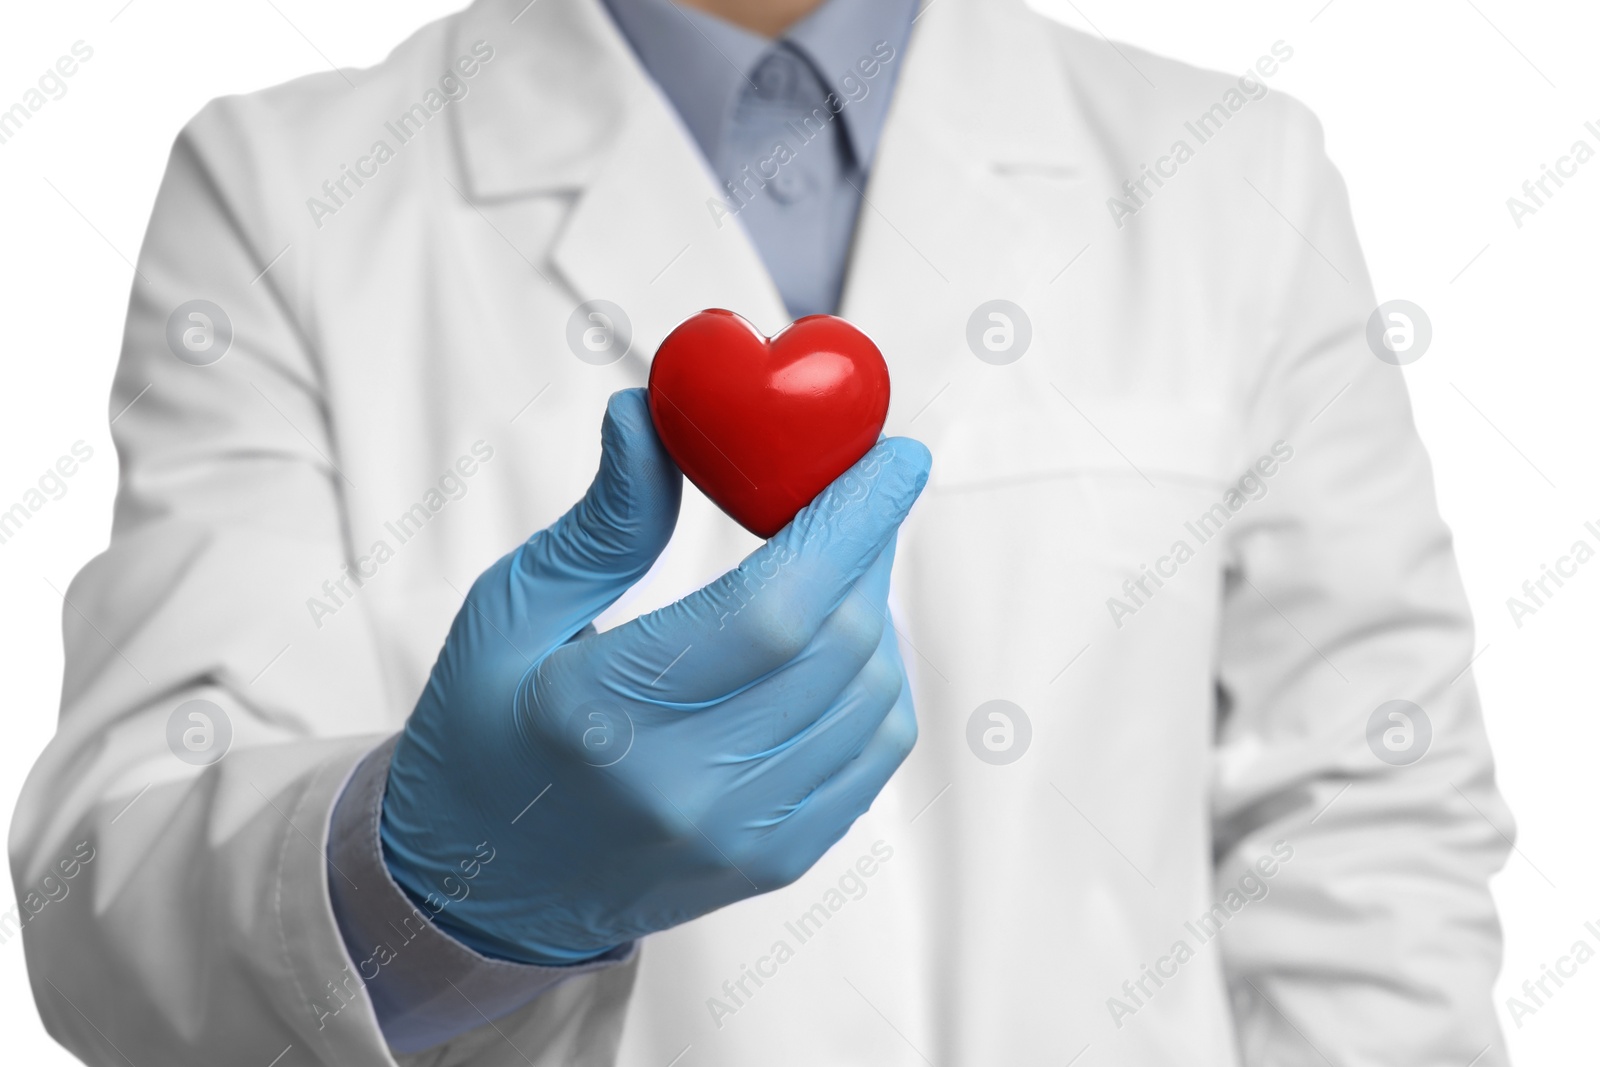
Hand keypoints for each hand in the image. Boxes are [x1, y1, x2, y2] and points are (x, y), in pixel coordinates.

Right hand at [380, 388, 930, 963]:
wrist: (485, 881)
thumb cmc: (485, 730)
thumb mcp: (512, 610)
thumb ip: (604, 522)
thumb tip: (653, 416)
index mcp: (603, 714)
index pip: (773, 606)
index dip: (848, 522)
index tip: (892, 457)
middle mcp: (685, 788)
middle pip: (837, 645)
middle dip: (867, 549)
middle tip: (862, 491)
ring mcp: (739, 836)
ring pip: (871, 698)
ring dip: (874, 612)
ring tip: (839, 564)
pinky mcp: (775, 860)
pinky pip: (872, 756)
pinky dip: (877, 682)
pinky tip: (843, 642)